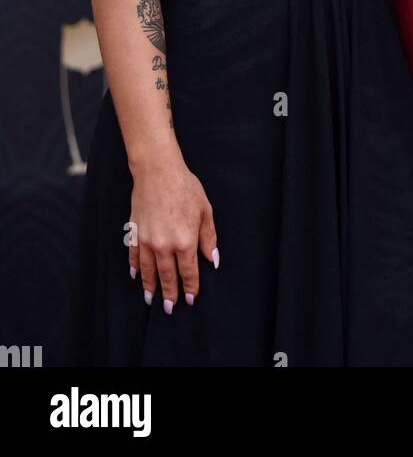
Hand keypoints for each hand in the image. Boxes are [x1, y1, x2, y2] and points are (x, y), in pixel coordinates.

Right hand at [128, 156, 217, 311]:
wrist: (158, 171)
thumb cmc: (185, 188)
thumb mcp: (205, 211)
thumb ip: (208, 237)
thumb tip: (212, 259)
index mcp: (185, 241)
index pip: (188, 271)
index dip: (190, 287)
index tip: (191, 299)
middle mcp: (165, 245)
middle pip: (167, 276)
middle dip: (169, 294)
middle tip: (169, 308)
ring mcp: (147, 241)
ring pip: (148, 270)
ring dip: (150, 286)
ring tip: (151, 298)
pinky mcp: (135, 233)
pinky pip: (133, 256)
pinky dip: (134, 268)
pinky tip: (135, 276)